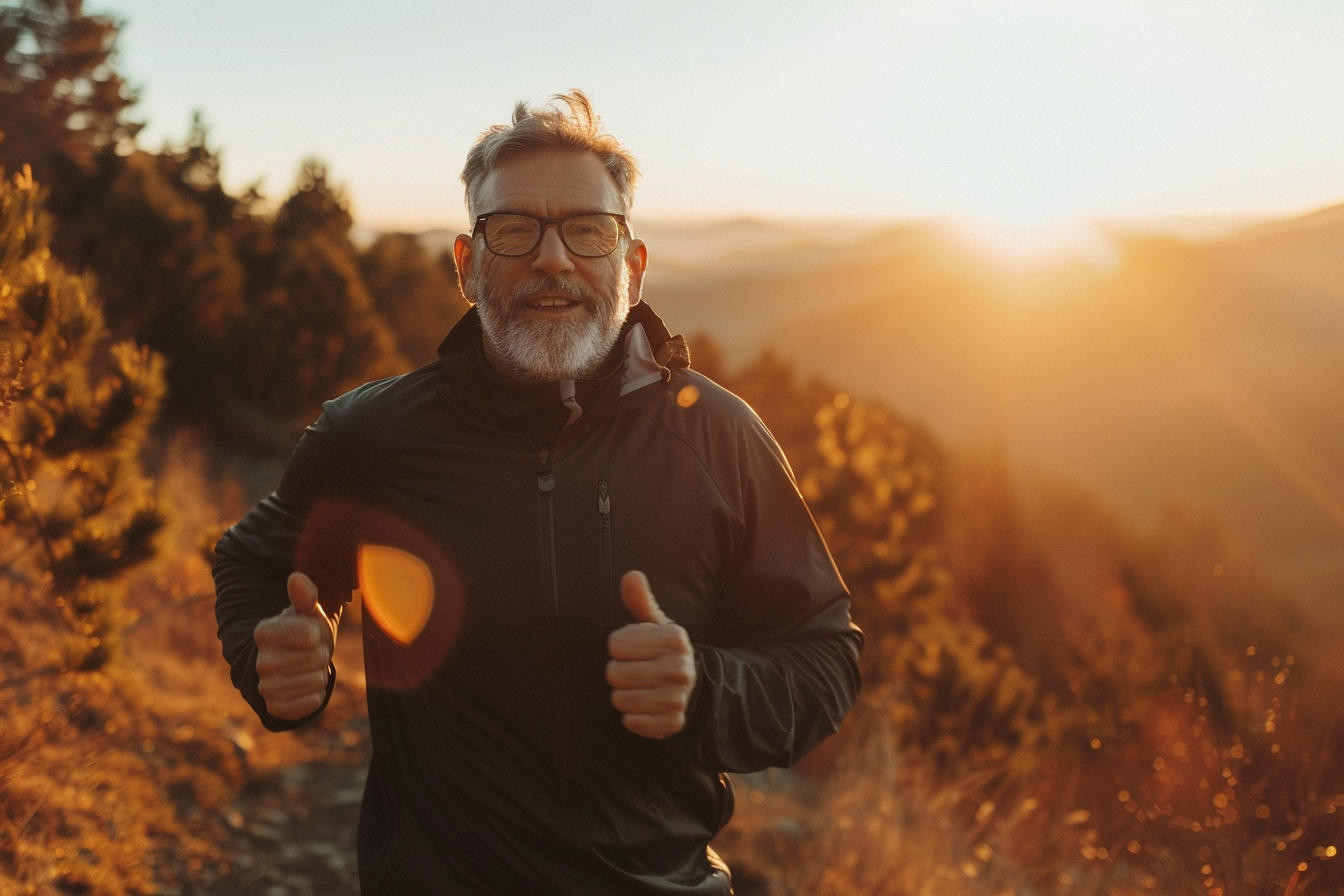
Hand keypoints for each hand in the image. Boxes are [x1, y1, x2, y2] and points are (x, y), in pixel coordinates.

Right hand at [253, 572, 335, 719]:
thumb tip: (296, 579)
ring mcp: (266, 686)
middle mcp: (261, 661)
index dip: (317, 634)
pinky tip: (306, 686)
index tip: (309, 633)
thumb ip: (304, 596)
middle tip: (312, 652)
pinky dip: (317, 694)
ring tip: (308, 667)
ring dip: (319, 674)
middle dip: (321, 654)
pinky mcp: (276, 707)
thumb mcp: (307, 612)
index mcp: (264, 632)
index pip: (309, 634)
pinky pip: (312, 702)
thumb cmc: (304, 633)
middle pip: (316, 659)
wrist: (296, 665)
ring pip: (316, 680)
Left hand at [606, 571, 695, 738]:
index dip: (620, 646)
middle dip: (618, 673)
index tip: (637, 649)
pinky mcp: (673, 723)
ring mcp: (679, 698)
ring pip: (620, 700)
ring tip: (641, 688)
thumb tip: (632, 575)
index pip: (615, 644)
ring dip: (623, 696)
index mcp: (675, 639)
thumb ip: (640, 600)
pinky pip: (633, 723)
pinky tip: (645, 708)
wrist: (691, 685)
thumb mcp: (654, 623)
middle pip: (614, 674)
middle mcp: (680, 668)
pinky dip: (632, 718)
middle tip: (637, 670)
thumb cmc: (662, 649)